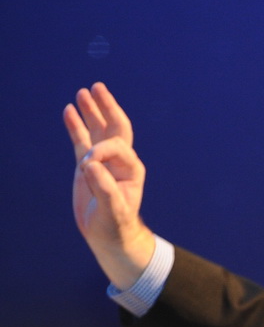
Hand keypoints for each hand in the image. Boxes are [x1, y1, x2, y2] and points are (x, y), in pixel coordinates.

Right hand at [63, 83, 154, 287]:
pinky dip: (76, 125)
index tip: (87, 167)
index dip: (100, 151)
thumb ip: (105, 190)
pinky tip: (69, 110)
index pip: (116, 146)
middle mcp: (119, 162)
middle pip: (114, 127)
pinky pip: (81, 141)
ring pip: (97, 131)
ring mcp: (103, 162)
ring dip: (91, 111)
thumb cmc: (117, 227)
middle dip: (107, 107)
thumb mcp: (114, 212)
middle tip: (98, 87)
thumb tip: (90, 165)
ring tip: (84, 92)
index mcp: (131, 169)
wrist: (111, 238)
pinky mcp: (88, 167)